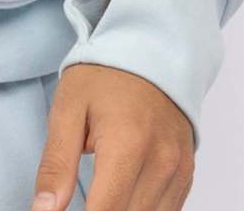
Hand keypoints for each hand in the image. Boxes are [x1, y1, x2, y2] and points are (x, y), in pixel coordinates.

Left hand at [30, 65, 194, 209]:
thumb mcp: (67, 109)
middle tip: (83, 197)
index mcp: (127, 144)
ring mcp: (179, 171)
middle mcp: (161, 162)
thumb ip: (56, 165)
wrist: (149, 49)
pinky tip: (121, 196)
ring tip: (100, 196)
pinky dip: (141, 210)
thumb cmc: (104, 76)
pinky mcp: (187, 175)